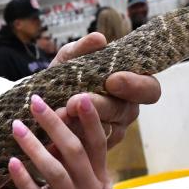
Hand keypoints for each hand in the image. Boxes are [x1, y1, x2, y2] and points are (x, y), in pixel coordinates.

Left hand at [9, 93, 106, 188]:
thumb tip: (62, 124)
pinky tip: (11, 163)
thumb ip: (78, 161)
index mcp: (100, 177)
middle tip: (34, 102)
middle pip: (74, 151)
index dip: (91, 120)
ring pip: (55, 172)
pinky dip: (24, 180)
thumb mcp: (89, 186)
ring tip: (16, 126)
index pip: (99, 143)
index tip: (79, 96)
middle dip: (54, 124)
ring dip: (34, 146)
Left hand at [47, 32, 159, 148]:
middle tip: (75, 101)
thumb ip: (81, 50)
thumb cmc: (61, 77)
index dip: (135, 86)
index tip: (111, 80)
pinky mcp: (95, 149)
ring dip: (82, 123)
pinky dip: (70, 135)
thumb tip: (98, 39)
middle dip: (100, 106)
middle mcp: (126, 110)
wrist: (38, 103)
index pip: (150, 89)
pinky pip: (88, 145)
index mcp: (130, 86)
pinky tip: (54, 130)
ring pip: (107, 130)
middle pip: (124, 111)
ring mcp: (113, 131)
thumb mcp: (67, 61)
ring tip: (61, 113)